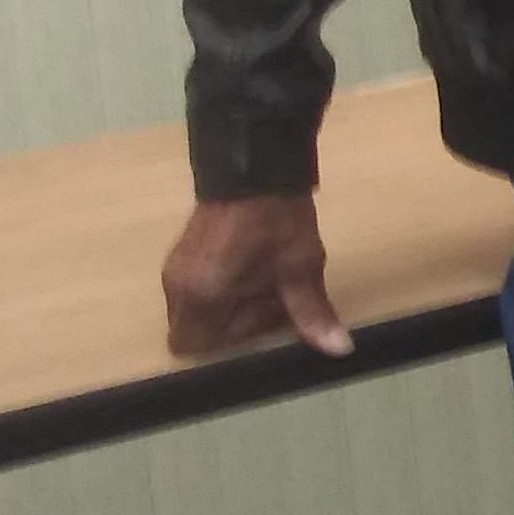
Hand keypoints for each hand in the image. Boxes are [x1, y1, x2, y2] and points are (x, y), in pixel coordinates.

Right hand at [160, 193, 352, 360]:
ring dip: (230, 307)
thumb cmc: (277, 221)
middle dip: (234, 325)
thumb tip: (339, 349)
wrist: (257, 166)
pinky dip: (222, 290)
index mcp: (199, 295)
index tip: (262, 317)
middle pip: (197, 331)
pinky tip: (251, 267)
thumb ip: (311, 313)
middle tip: (270, 296)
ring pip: (197, 311)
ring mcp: (175, 269)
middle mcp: (176, 287)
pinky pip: (196, 290)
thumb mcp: (300, 268)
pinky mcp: (183, 255)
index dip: (231, 341)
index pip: (193, 346)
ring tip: (264, 280)